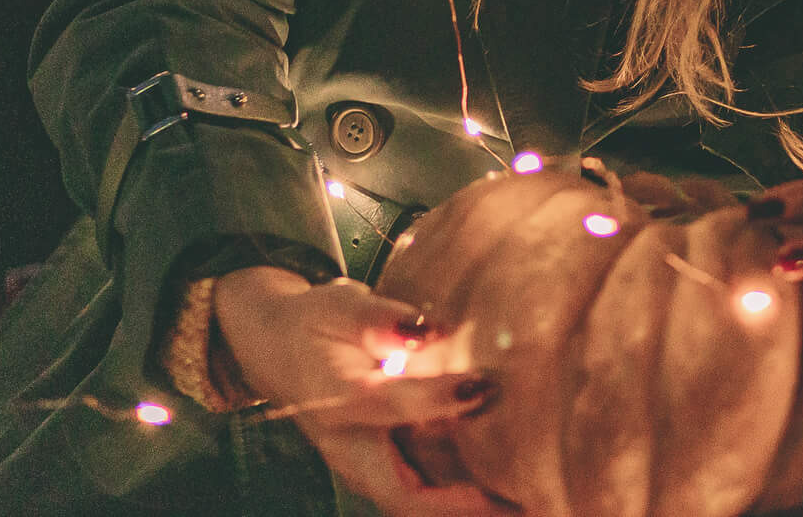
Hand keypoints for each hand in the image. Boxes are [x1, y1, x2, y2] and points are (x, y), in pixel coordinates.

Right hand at [211, 266, 497, 514]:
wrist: (276, 350)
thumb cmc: (316, 324)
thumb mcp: (341, 306)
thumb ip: (384, 320)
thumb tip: (431, 329)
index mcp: (336, 400)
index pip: (390, 405)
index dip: (438, 399)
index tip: (485, 386)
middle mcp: (349, 448)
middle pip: (405, 497)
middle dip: (464, 506)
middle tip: (522, 502)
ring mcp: (362, 467)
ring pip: (415, 505)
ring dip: (467, 509)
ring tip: (526, 503)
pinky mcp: (378, 470)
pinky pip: (420, 496)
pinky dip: (461, 499)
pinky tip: (506, 490)